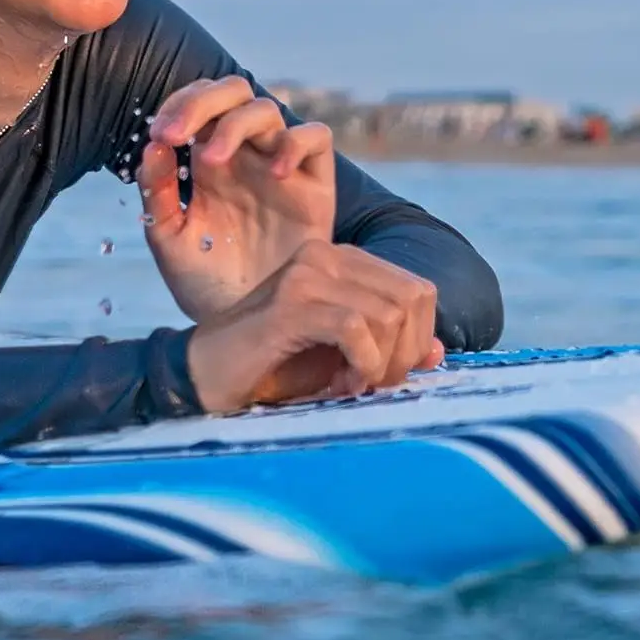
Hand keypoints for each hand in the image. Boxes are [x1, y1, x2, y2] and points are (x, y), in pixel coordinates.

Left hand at [139, 76, 334, 320]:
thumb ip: (157, 193)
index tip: (159, 134)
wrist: (250, 329)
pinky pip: (317, 139)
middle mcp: (245, 155)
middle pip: (233, 92)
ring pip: (269, 110)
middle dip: (203, 100)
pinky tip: (274, 173)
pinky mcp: (315, 188)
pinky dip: (296, 144)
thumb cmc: (207, 286)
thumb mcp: (170, 240)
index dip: (178, 105)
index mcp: (208, 160)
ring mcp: (280, 167)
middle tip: (176, 131)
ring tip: (214, 159)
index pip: (197, 104)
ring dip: (236, 123)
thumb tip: (153, 144)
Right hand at [185, 241, 445, 411]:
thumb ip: (387, 347)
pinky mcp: (290, 303)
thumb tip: (438, 351)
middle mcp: (325, 254)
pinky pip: (356, 329)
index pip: (418, 290)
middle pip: (413, 298)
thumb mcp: (340, 357)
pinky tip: (340, 385)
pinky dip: (362, 365)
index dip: (416, 340)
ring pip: (390, 313)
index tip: (383, 373)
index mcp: (340, 259)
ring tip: (349, 386)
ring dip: (381, 364)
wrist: (201, 374)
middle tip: (372, 384)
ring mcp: (306, 274)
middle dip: (405, 352)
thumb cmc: (270, 367)